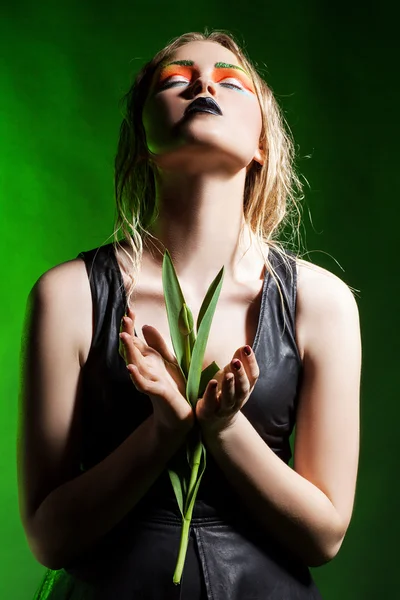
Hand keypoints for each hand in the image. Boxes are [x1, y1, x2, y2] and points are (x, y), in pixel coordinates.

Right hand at [119, 307, 193, 434]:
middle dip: (128, 334)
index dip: (132, 326)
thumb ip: (157, 344)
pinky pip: (143, 385)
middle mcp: (146, 369)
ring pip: (135, 364)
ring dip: (129, 351)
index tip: (129, 310)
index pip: (136, 340)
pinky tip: (130, 368)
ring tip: (123, 337)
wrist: (179, 415)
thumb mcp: (169, 361)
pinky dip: (136, 377)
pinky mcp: (157, 393)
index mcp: (149, 360)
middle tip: (124, 318)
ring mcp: (150, 381)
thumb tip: (144, 326)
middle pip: (133, 349)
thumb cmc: (173, 388)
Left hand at [195, 345, 259, 435]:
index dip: (251, 362)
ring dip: (229, 385)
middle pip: (243, 388)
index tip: (246, 348)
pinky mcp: (210, 411)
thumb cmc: (225, 392)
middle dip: (241, 374)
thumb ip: (238, 362)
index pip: (253, 376)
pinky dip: (212, 393)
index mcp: (246, 388)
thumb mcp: (233, 376)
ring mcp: (225, 407)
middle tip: (236, 361)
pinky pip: (212, 403)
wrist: (217, 422)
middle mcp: (238, 399)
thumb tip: (244, 347)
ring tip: (228, 374)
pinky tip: (212, 383)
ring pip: (230, 397)